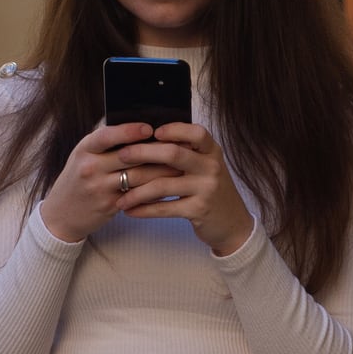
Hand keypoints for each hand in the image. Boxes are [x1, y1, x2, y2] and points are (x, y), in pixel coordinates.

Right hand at [38, 122, 180, 243]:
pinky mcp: (109, 205)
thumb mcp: (84, 155)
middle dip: (157, 151)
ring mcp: (99, 188)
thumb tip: (138, 126)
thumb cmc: (78, 178)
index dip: (129, 131)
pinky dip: (154, 189)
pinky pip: (137, 195)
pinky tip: (169, 184)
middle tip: (180, 145)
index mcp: (84, 149)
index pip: (107, 136)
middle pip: (129, 156)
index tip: (149, 128)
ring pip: (138, 177)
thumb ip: (106, 142)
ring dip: (162, 171)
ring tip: (181, 164)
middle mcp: (90, 167)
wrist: (62, 213)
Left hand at [115, 122, 256, 255]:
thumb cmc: (211, 190)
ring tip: (119, 194)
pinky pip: (165, 208)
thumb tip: (148, 139)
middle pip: (172, 154)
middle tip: (120, 156)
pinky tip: (130, 210)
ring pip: (163, 185)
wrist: (232, 224)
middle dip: (142, 153)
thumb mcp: (206, 167)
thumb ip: (187, 153)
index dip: (173, 129)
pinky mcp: (199, 210)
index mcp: (212, 152)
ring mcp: (206, 189)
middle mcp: (211, 167)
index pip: (196, 132)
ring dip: (136, 190)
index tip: (152, 131)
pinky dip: (144, 210)